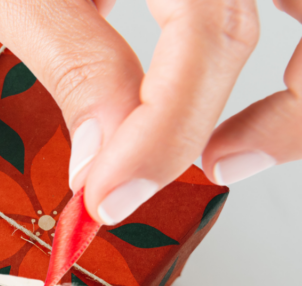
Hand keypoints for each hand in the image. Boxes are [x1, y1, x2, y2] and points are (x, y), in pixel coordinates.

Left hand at [0, 0, 301, 223]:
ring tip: (224, 149)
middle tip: (207, 169)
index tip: (111, 195)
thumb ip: (77, 61)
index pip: (209, 28)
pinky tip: (226, 97)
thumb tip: (104, 161)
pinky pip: (293, 4)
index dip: (166, 126)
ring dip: (294, 89)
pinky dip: (276, 50)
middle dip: (278, 113)